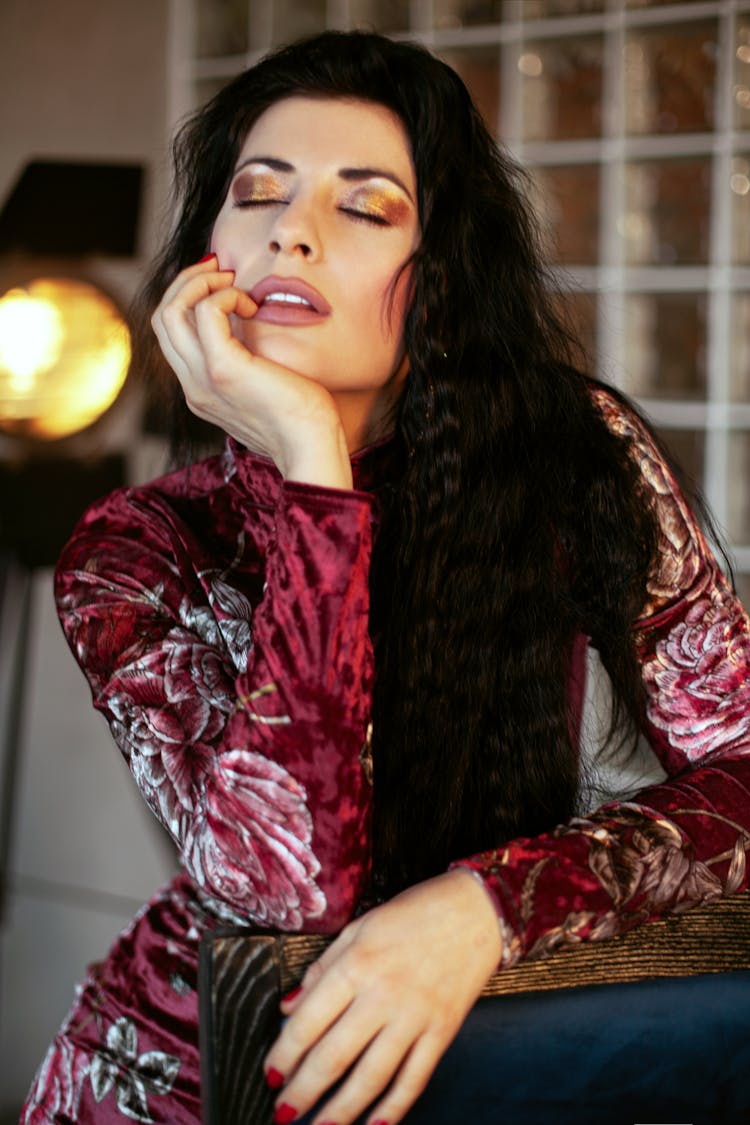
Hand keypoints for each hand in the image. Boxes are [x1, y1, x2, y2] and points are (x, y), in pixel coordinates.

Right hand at [151, 256, 352, 488]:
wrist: (312, 448)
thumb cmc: (302, 420)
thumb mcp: (263, 390)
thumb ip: (247, 367)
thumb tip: (251, 328)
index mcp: (199, 391)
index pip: (171, 335)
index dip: (188, 299)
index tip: (220, 283)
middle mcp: (192, 387)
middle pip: (162, 318)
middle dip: (187, 282)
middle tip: (221, 269)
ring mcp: (202, 380)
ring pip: (170, 312)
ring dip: (198, 282)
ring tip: (231, 280)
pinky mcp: (223, 370)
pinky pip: (205, 312)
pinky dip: (225, 296)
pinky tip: (251, 305)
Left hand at [264, 869, 502, 1124]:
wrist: (476, 911)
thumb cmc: (414, 912)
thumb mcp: (359, 927)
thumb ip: (322, 968)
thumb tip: (289, 1007)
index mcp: (356, 964)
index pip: (309, 1021)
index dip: (285, 1053)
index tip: (271, 1074)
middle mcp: (382, 995)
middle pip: (334, 1056)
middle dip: (303, 1091)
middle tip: (284, 1112)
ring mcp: (414, 1017)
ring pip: (372, 1077)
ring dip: (341, 1110)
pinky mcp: (442, 1032)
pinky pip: (414, 1078)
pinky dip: (394, 1108)